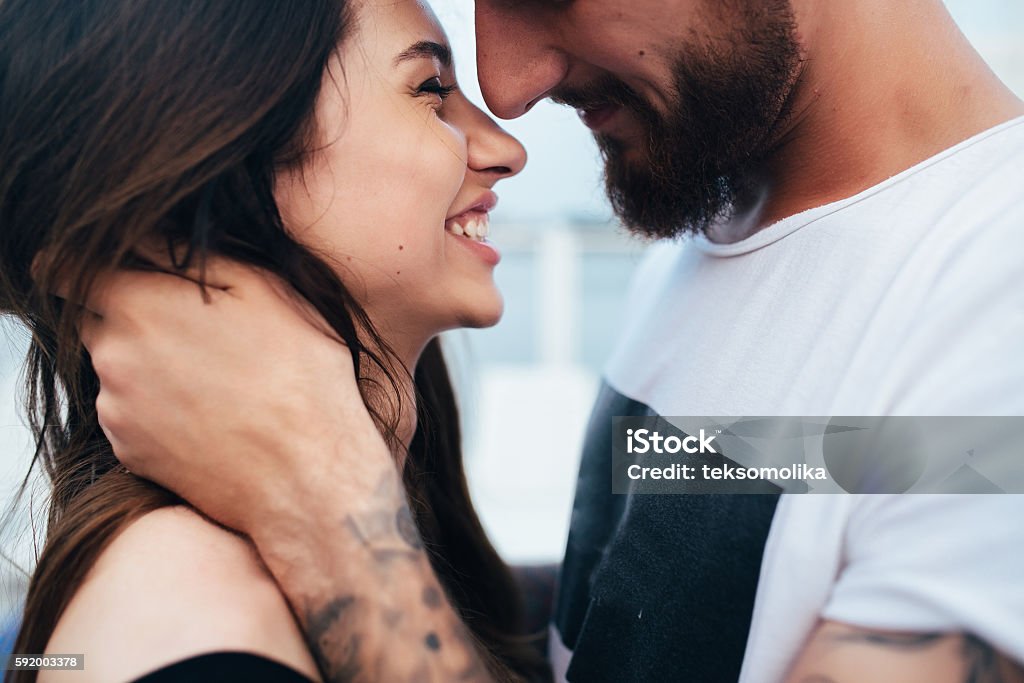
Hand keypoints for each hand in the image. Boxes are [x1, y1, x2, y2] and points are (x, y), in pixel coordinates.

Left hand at [77, 260, 392, 533]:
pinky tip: (210, 413)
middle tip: (198, 327)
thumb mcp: (262, 287)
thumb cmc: (298, 374)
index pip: (63, 267)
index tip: (112, 267)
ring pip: (116, 367)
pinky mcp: (130, 452)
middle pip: (96, 318)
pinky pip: (130, 412)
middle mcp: (110, 355)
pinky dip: (158, 407)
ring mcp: (116, 409)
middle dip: (132, 314)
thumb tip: (141, 233)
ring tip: (218, 377)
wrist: (306, 475)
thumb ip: (190, 252)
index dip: (81, 262)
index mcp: (136, 304)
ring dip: (150, 363)